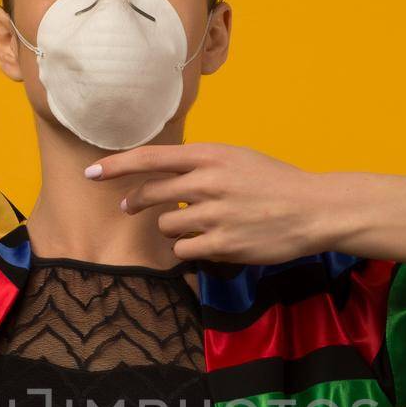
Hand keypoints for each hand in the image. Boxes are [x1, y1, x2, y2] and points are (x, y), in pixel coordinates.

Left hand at [89, 143, 330, 264]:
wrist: (313, 209)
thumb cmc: (275, 183)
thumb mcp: (238, 159)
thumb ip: (202, 164)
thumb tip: (166, 175)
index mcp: (211, 155)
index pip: (151, 158)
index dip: (116, 166)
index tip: (92, 173)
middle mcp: (208, 182)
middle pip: (151, 194)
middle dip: (135, 202)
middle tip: (129, 207)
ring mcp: (214, 214)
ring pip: (166, 226)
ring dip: (174, 229)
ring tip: (200, 226)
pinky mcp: (222, 244)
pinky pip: (184, 251)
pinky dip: (190, 250)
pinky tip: (210, 244)